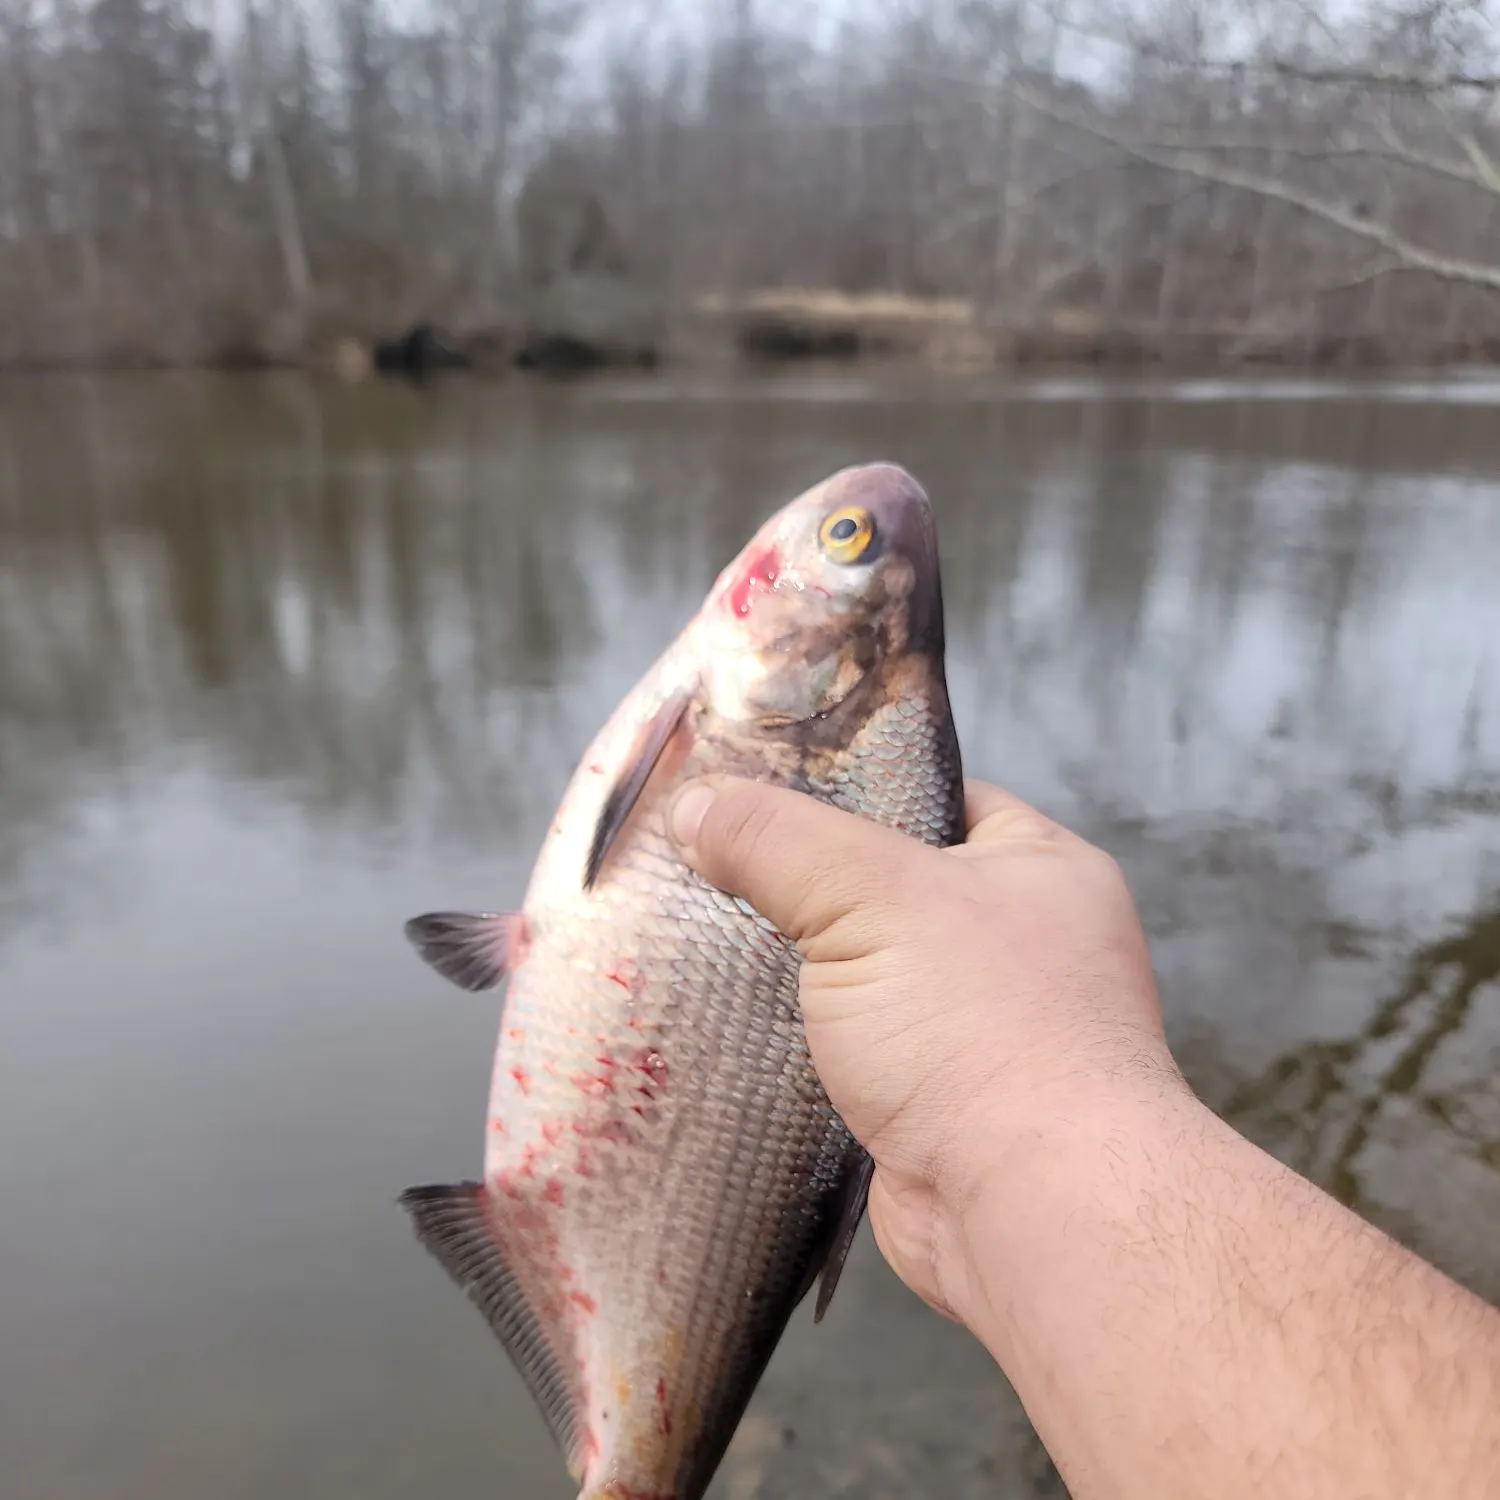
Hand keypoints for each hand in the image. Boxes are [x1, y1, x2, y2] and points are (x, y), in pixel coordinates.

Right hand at [667, 776, 1186, 1324]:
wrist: (1031, 1214)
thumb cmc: (980, 1030)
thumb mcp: (870, 896)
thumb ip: (779, 840)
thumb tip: (695, 805)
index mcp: (1041, 869)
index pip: (938, 798)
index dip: (853, 786)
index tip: (764, 785)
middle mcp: (1023, 945)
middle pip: (893, 888)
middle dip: (808, 884)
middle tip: (716, 861)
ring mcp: (983, 1030)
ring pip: (869, 976)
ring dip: (800, 972)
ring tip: (704, 937)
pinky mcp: (939, 1105)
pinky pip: (857, 1050)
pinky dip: (804, 1043)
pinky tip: (733, 1025)